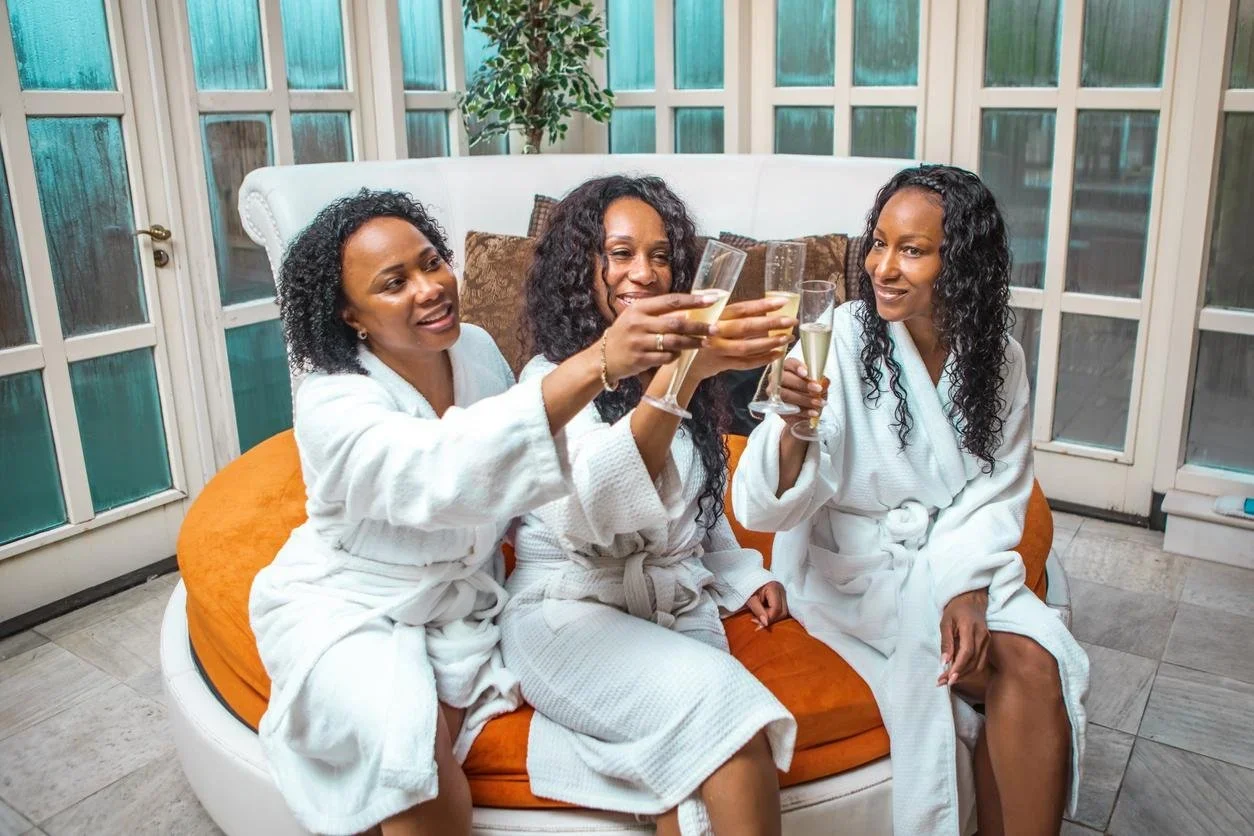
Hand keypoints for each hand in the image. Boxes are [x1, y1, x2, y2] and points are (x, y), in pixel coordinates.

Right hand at [601, 293, 717, 381]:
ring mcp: (639, 342)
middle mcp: (639, 323)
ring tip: (704, 342)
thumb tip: (691, 308)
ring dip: (692, 342)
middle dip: (699, 326)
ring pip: (674, 341)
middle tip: (715, 328)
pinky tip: (680, 354)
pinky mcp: (640, 359)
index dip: (694, 300)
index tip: (712, 300)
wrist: (603, 358)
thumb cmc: (625, 334)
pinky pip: (666, 357)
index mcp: (639, 307)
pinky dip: (677, 356)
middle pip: (676, 323)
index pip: (672, 301)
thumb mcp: (636, 316)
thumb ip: (659, 312)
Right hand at [690, 297, 794, 379]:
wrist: (683, 358)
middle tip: (791, 321)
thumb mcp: (707, 315)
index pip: (742, 309)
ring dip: (769, 343)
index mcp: (715, 315)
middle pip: (746, 327)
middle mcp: (716, 331)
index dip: (762, 305)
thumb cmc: (700, 332)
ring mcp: (718, 349)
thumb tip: (759, 305)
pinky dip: (762, 360)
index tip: (782, 302)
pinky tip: (776, 354)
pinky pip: (745, 363)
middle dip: (772, 324)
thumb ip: (728, 310)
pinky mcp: (722, 364)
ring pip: (747, 347)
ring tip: (787, 338)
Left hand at [745, 581, 788, 627]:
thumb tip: (765, 623)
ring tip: (759, 617)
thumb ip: (758, 611)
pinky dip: (773, 613)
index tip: (757, 623)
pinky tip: (763, 614)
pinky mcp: (781, 596)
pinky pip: (781, 608)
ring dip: (772, 617)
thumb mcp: (750, 600)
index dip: (768, 618)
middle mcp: (781, 590)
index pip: (776, 608)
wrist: (746, 578)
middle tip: (757, 621)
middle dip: (771, 619)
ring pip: (783, 611)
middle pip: (783, 611)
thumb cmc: (747, 586)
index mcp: (774, 588)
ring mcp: (782, 593)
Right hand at [776, 357, 828, 430]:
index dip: (796, 367)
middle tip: (818, 389)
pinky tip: (813, 412)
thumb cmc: (811, 394)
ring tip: (818, 403)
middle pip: (784, 378)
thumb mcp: (819, 386)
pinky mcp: (776, 407)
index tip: (806, 373)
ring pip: (785, 394)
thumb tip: (825, 382)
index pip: (789, 363)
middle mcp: (777, 379)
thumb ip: (822, 382)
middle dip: (802, 384)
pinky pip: (787, 409)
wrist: (806, 411)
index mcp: (788, 368)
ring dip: (804, 399)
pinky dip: (802, 411)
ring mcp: (774, 393)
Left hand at [938, 588, 989, 686]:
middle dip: (959, 675)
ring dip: (963, 675)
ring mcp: (986, 641)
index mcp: (971, 628)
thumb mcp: (945, 623)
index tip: (948, 679)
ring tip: (947, 680)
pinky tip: (957, 673)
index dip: (958, 667)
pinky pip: (979, 661)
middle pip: (973, 662)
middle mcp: (982, 636)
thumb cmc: (955, 610)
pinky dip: (968, 669)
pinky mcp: (987, 644)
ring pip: (978, 665)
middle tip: (943, 682)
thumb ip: (946, 642)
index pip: (967, 652)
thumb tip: (944, 662)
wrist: (971, 600)